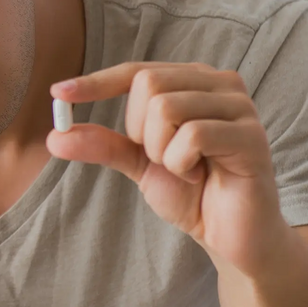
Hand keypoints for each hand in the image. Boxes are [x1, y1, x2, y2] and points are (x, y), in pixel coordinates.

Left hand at [45, 62, 288, 278]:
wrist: (231, 236)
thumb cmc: (192, 192)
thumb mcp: (139, 164)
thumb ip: (102, 145)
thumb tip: (55, 136)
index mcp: (193, 81)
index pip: (137, 71)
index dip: (96, 82)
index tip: (59, 94)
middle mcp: (220, 83)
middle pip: (148, 83)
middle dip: (140, 131)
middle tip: (164, 159)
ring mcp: (239, 107)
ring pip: (167, 108)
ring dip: (162, 151)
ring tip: (187, 169)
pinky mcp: (252, 136)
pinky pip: (193, 135)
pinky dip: (182, 164)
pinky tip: (201, 176)